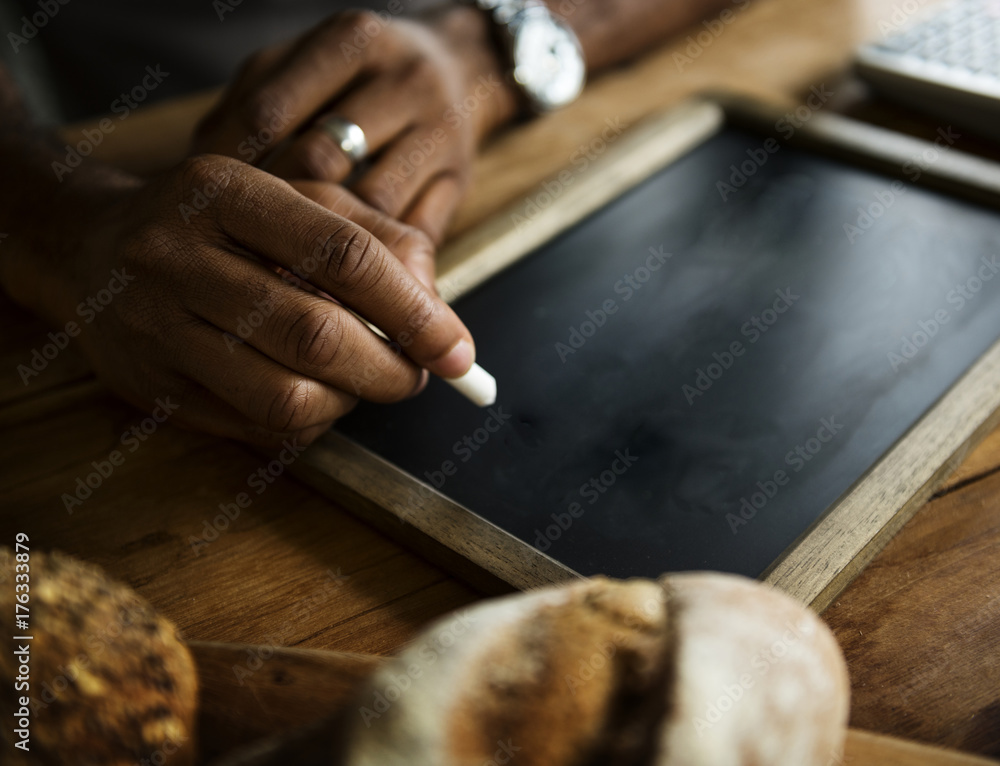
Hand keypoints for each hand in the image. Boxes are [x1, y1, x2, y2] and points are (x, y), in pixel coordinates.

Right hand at [23, 155, 474, 446]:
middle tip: (416, 375)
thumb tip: (440, 314)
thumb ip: (377, 239)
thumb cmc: (219, 224)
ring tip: (359, 381)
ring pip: (284, 396)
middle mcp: (177, 255)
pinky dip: (307, 422)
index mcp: (225, 191)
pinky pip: (253, 428)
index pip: (343, 255)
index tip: (458, 350)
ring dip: (348, 402)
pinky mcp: (148, 386)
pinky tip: (314, 394)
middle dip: (388, 369)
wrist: (90, 247)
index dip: (414, 311)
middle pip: (315, 335)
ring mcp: (153, 326)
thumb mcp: (294, 201)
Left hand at [193, 7, 517, 243]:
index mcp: (351, 43)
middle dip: (273, 210)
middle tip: (236, 247)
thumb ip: (257, 102)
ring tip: (284, 272)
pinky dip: (375, 262)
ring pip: (371, 205)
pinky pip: (414, 233)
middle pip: (320, 159)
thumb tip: (194, 167)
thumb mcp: (309, 64)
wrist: (465, 68)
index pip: (271, 111)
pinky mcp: (459, 179)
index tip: (199, 205)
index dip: (229, 165)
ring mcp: (439, 132)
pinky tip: (342, 279)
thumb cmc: (365, 76)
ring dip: (326, 245)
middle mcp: (401, 82)